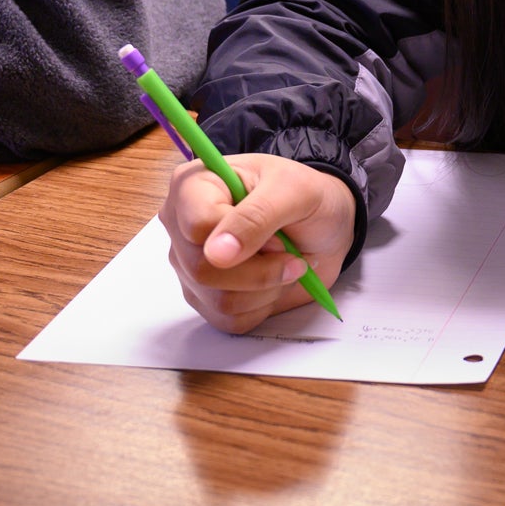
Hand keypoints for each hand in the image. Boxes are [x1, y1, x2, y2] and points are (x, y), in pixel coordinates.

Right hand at [161, 153, 356, 333]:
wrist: (323, 226)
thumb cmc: (305, 197)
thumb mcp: (293, 191)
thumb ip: (256, 216)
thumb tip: (217, 253)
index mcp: (193, 185)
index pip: (197, 225)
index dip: (242, 237)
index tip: (278, 235)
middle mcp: (181, 226)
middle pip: (202, 268)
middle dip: (260, 268)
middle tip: (289, 253)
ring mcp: (188, 264)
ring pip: (217, 299)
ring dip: (266, 288)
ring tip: (285, 263)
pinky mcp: (204, 296)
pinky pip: (227, 320)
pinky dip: (261, 306)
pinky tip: (273, 283)